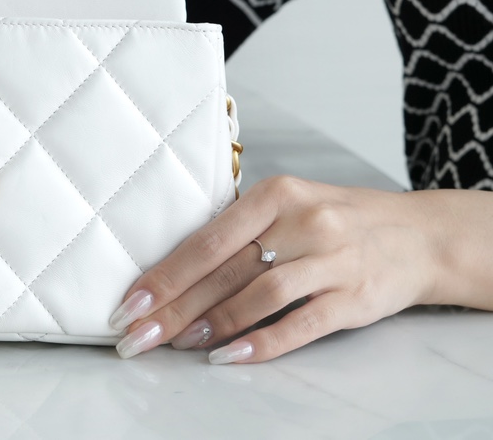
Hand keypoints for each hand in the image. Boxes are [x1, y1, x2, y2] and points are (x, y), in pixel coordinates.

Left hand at [108, 175, 441, 362]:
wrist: (419, 234)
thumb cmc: (338, 219)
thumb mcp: (288, 204)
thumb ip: (239, 229)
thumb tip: (172, 270)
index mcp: (276, 193)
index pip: (207, 239)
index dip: (165, 274)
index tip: (130, 302)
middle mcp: (303, 221)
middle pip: (225, 270)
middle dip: (174, 306)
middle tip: (136, 335)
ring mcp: (332, 258)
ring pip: (260, 294)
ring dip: (213, 322)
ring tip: (177, 342)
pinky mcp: (354, 296)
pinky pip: (303, 324)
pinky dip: (263, 342)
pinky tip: (230, 356)